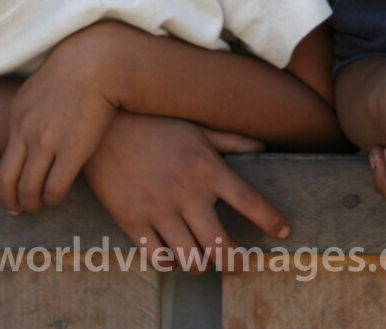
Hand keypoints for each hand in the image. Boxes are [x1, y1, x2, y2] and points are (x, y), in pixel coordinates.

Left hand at [0, 25, 126, 213]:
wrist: (99, 63)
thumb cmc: (76, 73)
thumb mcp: (39, 90)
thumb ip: (30, 114)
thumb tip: (28, 136)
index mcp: (17, 116)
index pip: (3, 162)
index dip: (5, 186)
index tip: (10, 198)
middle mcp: (26, 131)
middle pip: (8, 181)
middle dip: (12, 202)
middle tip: (20, 210)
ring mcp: (48, 142)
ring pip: (30, 189)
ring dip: (34, 203)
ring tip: (41, 205)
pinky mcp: (72, 149)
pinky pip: (55, 188)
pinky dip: (54, 198)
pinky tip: (58, 196)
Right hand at [82, 111, 290, 271]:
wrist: (101, 124)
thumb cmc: (152, 121)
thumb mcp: (195, 126)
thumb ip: (231, 140)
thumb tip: (263, 146)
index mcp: (206, 167)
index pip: (250, 202)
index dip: (271, 221)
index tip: (284, 233)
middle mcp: (186, 192)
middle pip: (222, 245)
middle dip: (236, 262)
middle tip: (241, 265)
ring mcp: (158, 210)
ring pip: (190, 259)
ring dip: (201, 265)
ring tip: (204, 261)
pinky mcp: (131, 221)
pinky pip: (157, 257)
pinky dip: (169, 262)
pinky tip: (173, 255)